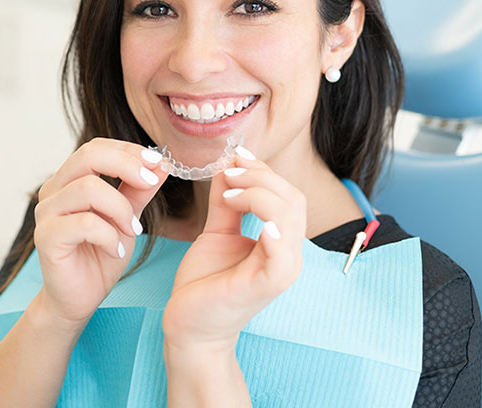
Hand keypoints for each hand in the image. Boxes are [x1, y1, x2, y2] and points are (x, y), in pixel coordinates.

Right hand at [33, 138, 168, 328]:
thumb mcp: (127, 218)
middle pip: (88, 156)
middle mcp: (53, 191)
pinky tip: (117, 251)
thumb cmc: (100, 255)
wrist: (79, 298)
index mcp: (70, 180)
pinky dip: (109, 236)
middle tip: (151, 183)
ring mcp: (46, 213)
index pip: (96, 148)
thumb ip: (139, 191)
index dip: (128, 151)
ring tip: (133, 231)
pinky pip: (84, 224)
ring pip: (88, 189)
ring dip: (121, 209)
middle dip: (126, 165)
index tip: (158, 163)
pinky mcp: (46, 237)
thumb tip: (162, 164)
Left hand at [161, 147, 306, 350]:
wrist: (189, 325)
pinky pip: (282, 254)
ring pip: (289, 216)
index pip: (287, 194)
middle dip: (260, 177)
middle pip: (292, 199)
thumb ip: (227, 202)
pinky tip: (250, 214)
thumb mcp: (217, 232)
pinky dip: (272, 229)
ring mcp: (282, 270)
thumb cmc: (205, 283)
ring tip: (230, 193)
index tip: (235, 157)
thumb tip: (229, 166)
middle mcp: (288, 254)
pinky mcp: (267, 285)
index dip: (263, 170)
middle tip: (229, 173)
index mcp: (280, 241)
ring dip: (259, 194)